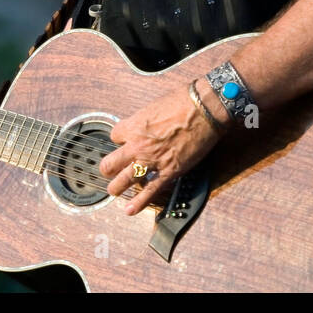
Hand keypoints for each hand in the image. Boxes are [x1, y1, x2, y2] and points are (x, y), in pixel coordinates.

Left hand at [98, 84, 224, 215]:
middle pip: (110, 163)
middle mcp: (137, 145)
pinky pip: (149, 191)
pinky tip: (130, 210)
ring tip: (114, 190)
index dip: (120, 139)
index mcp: (134, 126)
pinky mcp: (168, 172)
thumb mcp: (155, 105)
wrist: (204, 110)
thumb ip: (145, 119)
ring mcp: (151, 161)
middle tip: (109, 170)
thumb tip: (146, 124)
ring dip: (116, 187)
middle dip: (108, 168)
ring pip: (124, 180)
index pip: (114, 136)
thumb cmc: (183, 101)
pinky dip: (139, 203)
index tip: (124, 141)